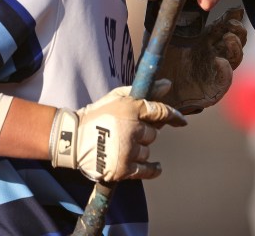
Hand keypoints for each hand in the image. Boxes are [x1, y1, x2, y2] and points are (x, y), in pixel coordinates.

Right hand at [49, 81, 186, 181]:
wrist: (73, 139)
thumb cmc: (97, 115)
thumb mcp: (118, 97)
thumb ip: (144, 92)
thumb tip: (168, 84)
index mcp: (130, 108)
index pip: (160, 111)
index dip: (173, 116)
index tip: (181, 121)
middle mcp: (132, 128)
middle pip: (153, 134)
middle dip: (145, 133)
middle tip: (129, 132)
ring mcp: (128, 149)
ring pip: (147, 151)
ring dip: (140, 149)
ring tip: (122, 145)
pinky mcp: (123, 168)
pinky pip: (146, 170)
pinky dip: (152, 168)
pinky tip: (156, 166)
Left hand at [152, 7, 246, 113]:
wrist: (151, 90)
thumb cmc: (159, 62)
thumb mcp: (164, 37)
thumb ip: (172, 20)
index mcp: (205, 41)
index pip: (225, 27)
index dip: (233, 19)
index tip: (235, 11)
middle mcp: (213, 54)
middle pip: (235, 41)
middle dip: (238, 32)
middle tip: (233, 25)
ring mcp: (213, 72)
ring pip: (234, 59)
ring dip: (235, 48)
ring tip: (229, 39)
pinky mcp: (210, 90)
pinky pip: (223, 82)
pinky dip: (225, 73)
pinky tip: (220, 62)